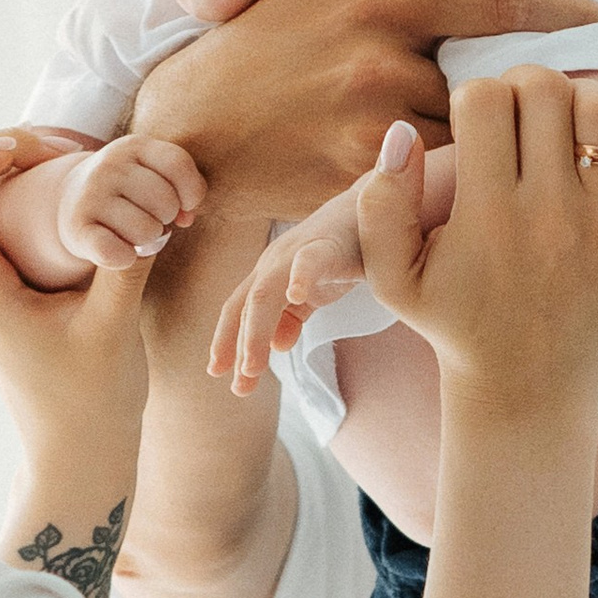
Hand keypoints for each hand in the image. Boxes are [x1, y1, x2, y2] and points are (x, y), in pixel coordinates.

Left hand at [0, 132, 152, 452]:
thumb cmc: (92, 403)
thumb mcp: (113, 329)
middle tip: (62, 143)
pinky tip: (64, 187)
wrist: (78, 456)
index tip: (29, 148)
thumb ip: (127, 265)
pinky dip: (18, 195)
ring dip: (10, 172)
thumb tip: (150, 214)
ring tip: (67, 155)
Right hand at [55, 132, 206, 270]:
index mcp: (134, 146)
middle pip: (166, 201)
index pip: (178, 164)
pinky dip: (124, 258)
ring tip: (134, 231)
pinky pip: (113, 251)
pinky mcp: (76, 228)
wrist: (70, 199)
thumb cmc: (128, 191)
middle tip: (152, 217)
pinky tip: (121, 251)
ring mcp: (90, 196)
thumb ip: (181, 190)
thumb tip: (187, 218)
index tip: (185, 204)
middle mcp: (109, 166)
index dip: (191, 191)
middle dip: (167, 218)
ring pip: (146, 230)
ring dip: (147, 239)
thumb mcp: (153, 175)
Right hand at [127, 0, 597, 226]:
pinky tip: (481, 184)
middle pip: (491, 79)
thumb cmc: (262, 41)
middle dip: (527, 90)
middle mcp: (378, 61)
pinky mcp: (359, 183)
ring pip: (469, 136)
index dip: (560, 10)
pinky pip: (433, 184)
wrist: (194, 130)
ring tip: (535, 142)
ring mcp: (368, 126)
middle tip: (574, 94)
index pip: (495, 3)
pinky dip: (456, 180)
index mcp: (378, 2)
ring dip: (498, 140)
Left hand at [208, 205, 365, 395]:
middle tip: (239, 387)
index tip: (218, 375)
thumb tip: (278, 346)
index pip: (238, 312)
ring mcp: (297, 252)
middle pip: (245, 307)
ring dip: (256, 331)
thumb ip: (293, 318)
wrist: (378, 210)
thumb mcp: (316, 293)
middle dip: (237, 347)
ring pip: (266, 293)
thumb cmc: (346, 252)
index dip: (225, 341)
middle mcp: (275, 263)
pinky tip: (295, 295)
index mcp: (269, 276)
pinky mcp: (327, 244)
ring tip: (252, 367)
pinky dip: (300, 277)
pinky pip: (310, 261)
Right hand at [358, 73, 597, 428]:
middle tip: (513, 116)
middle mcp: (551, 215)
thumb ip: (380, 207)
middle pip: (544, 90)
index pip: (484, 100)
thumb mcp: (392, 279)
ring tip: (556, 123)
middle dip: (521, 85)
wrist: (528, 385)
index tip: (472, 127)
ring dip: (576, 97)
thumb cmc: (454, 321)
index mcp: (488, 218)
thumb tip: (403, 133)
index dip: (472, 97)